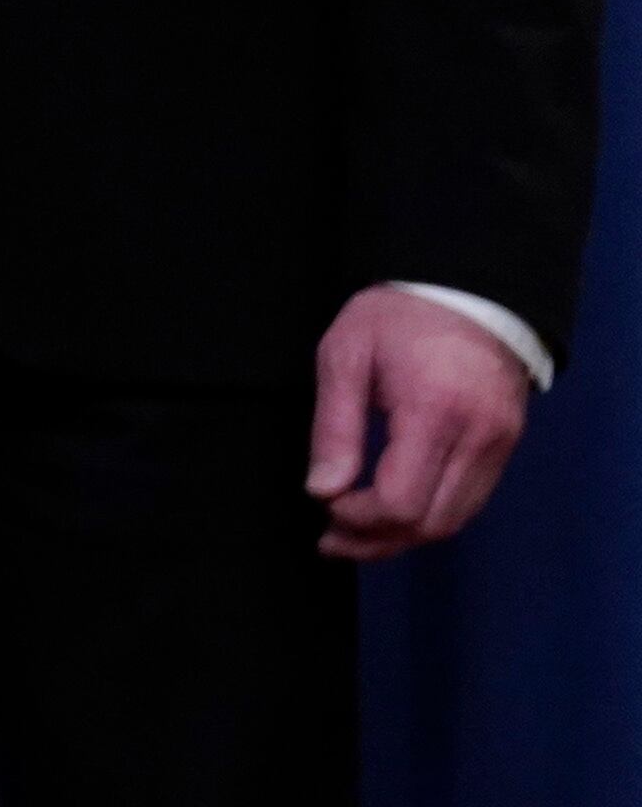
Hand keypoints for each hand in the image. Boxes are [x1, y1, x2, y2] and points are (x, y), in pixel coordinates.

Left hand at [310, 284, 530, 558]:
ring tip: (356, 537)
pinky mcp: (507, 446)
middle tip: (332, 540)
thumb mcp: (345, 356)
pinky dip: (430, 516)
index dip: (359, 518)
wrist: (468, 291)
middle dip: (377, 540)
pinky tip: (393, 513)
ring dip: (403, 538)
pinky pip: (469, 500)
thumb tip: (322, 491)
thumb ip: (335, 427)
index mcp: (433, 410)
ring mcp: (501, 445)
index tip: (326, 505)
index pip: (401, 500)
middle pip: (431, 522)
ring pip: (454, 520)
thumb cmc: (395, 317)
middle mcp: (478, 437)